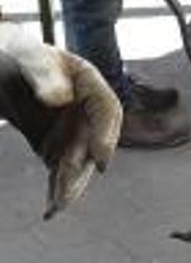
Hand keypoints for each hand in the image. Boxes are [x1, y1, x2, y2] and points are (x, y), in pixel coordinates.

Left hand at [0, 23, 121, 218]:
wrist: (0, 65)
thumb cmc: (14, 52)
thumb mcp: (26, 55)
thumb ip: (43, 74)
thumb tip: (59, 99)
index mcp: (88, 82)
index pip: (107, 110)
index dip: (107, 135)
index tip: (101, 158)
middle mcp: (84, 108)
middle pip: (92, 143)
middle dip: (81, 169)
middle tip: (67, 193)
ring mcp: (69, 128)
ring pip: (77, 161)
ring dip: (69, 184)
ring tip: (57, 206)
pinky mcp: (52, 145)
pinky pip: (58, 169)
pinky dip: (55, 188)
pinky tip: (50, 210)